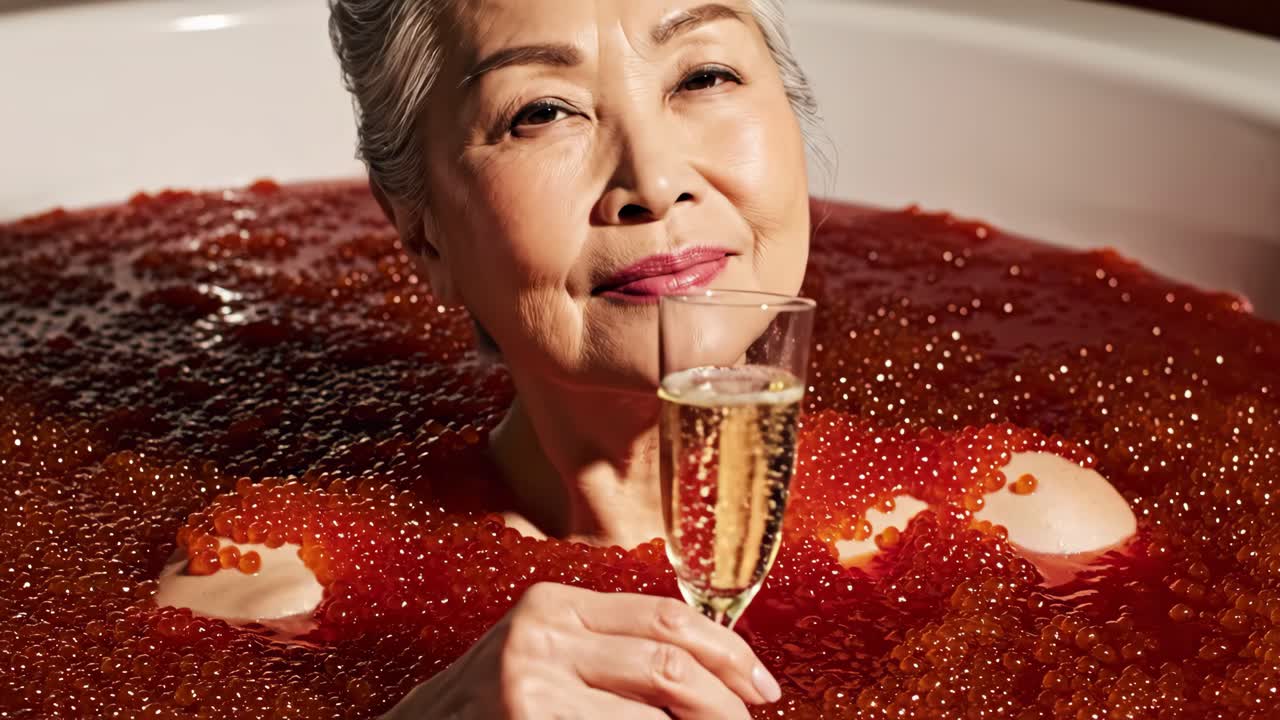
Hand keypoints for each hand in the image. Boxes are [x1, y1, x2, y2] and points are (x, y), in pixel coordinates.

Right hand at [383, 582, 781, 718]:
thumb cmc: (485, 710)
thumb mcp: (541, 656)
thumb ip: (608, 650)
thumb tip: (708, 672)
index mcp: (554, 605)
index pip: (667, 617)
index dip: (728, 652)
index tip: (759, 684)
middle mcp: (541, 635)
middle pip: (671, 660)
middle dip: (725, 701)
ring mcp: (531, 685)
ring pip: (654, 714)